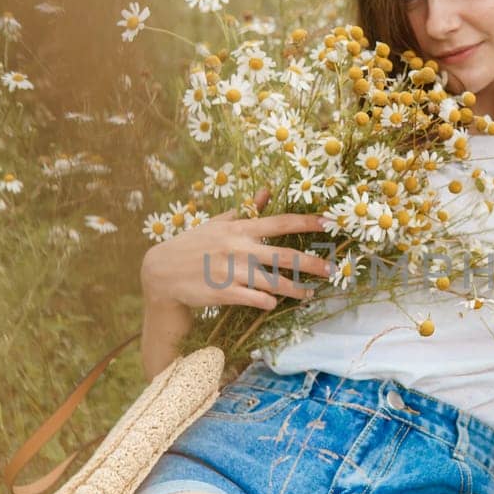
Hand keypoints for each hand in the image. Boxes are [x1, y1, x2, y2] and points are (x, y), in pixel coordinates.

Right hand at [140, 184, 331, 313]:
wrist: (162, 271)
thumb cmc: (193, 245)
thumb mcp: (218, 223)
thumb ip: (245, 210)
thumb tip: (266, 190)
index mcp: (240, 229)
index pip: (280, 222)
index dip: (307, 222)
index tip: (329, 223)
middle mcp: (239, 249)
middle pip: (285, 256)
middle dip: (312, 264)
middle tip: (332, 269)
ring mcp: (232, 272)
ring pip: (274, 283)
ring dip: (295, 290)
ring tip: (308, 294)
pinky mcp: (224, 293)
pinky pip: (255, 299)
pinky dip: (267, 302)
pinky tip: (273, 303)